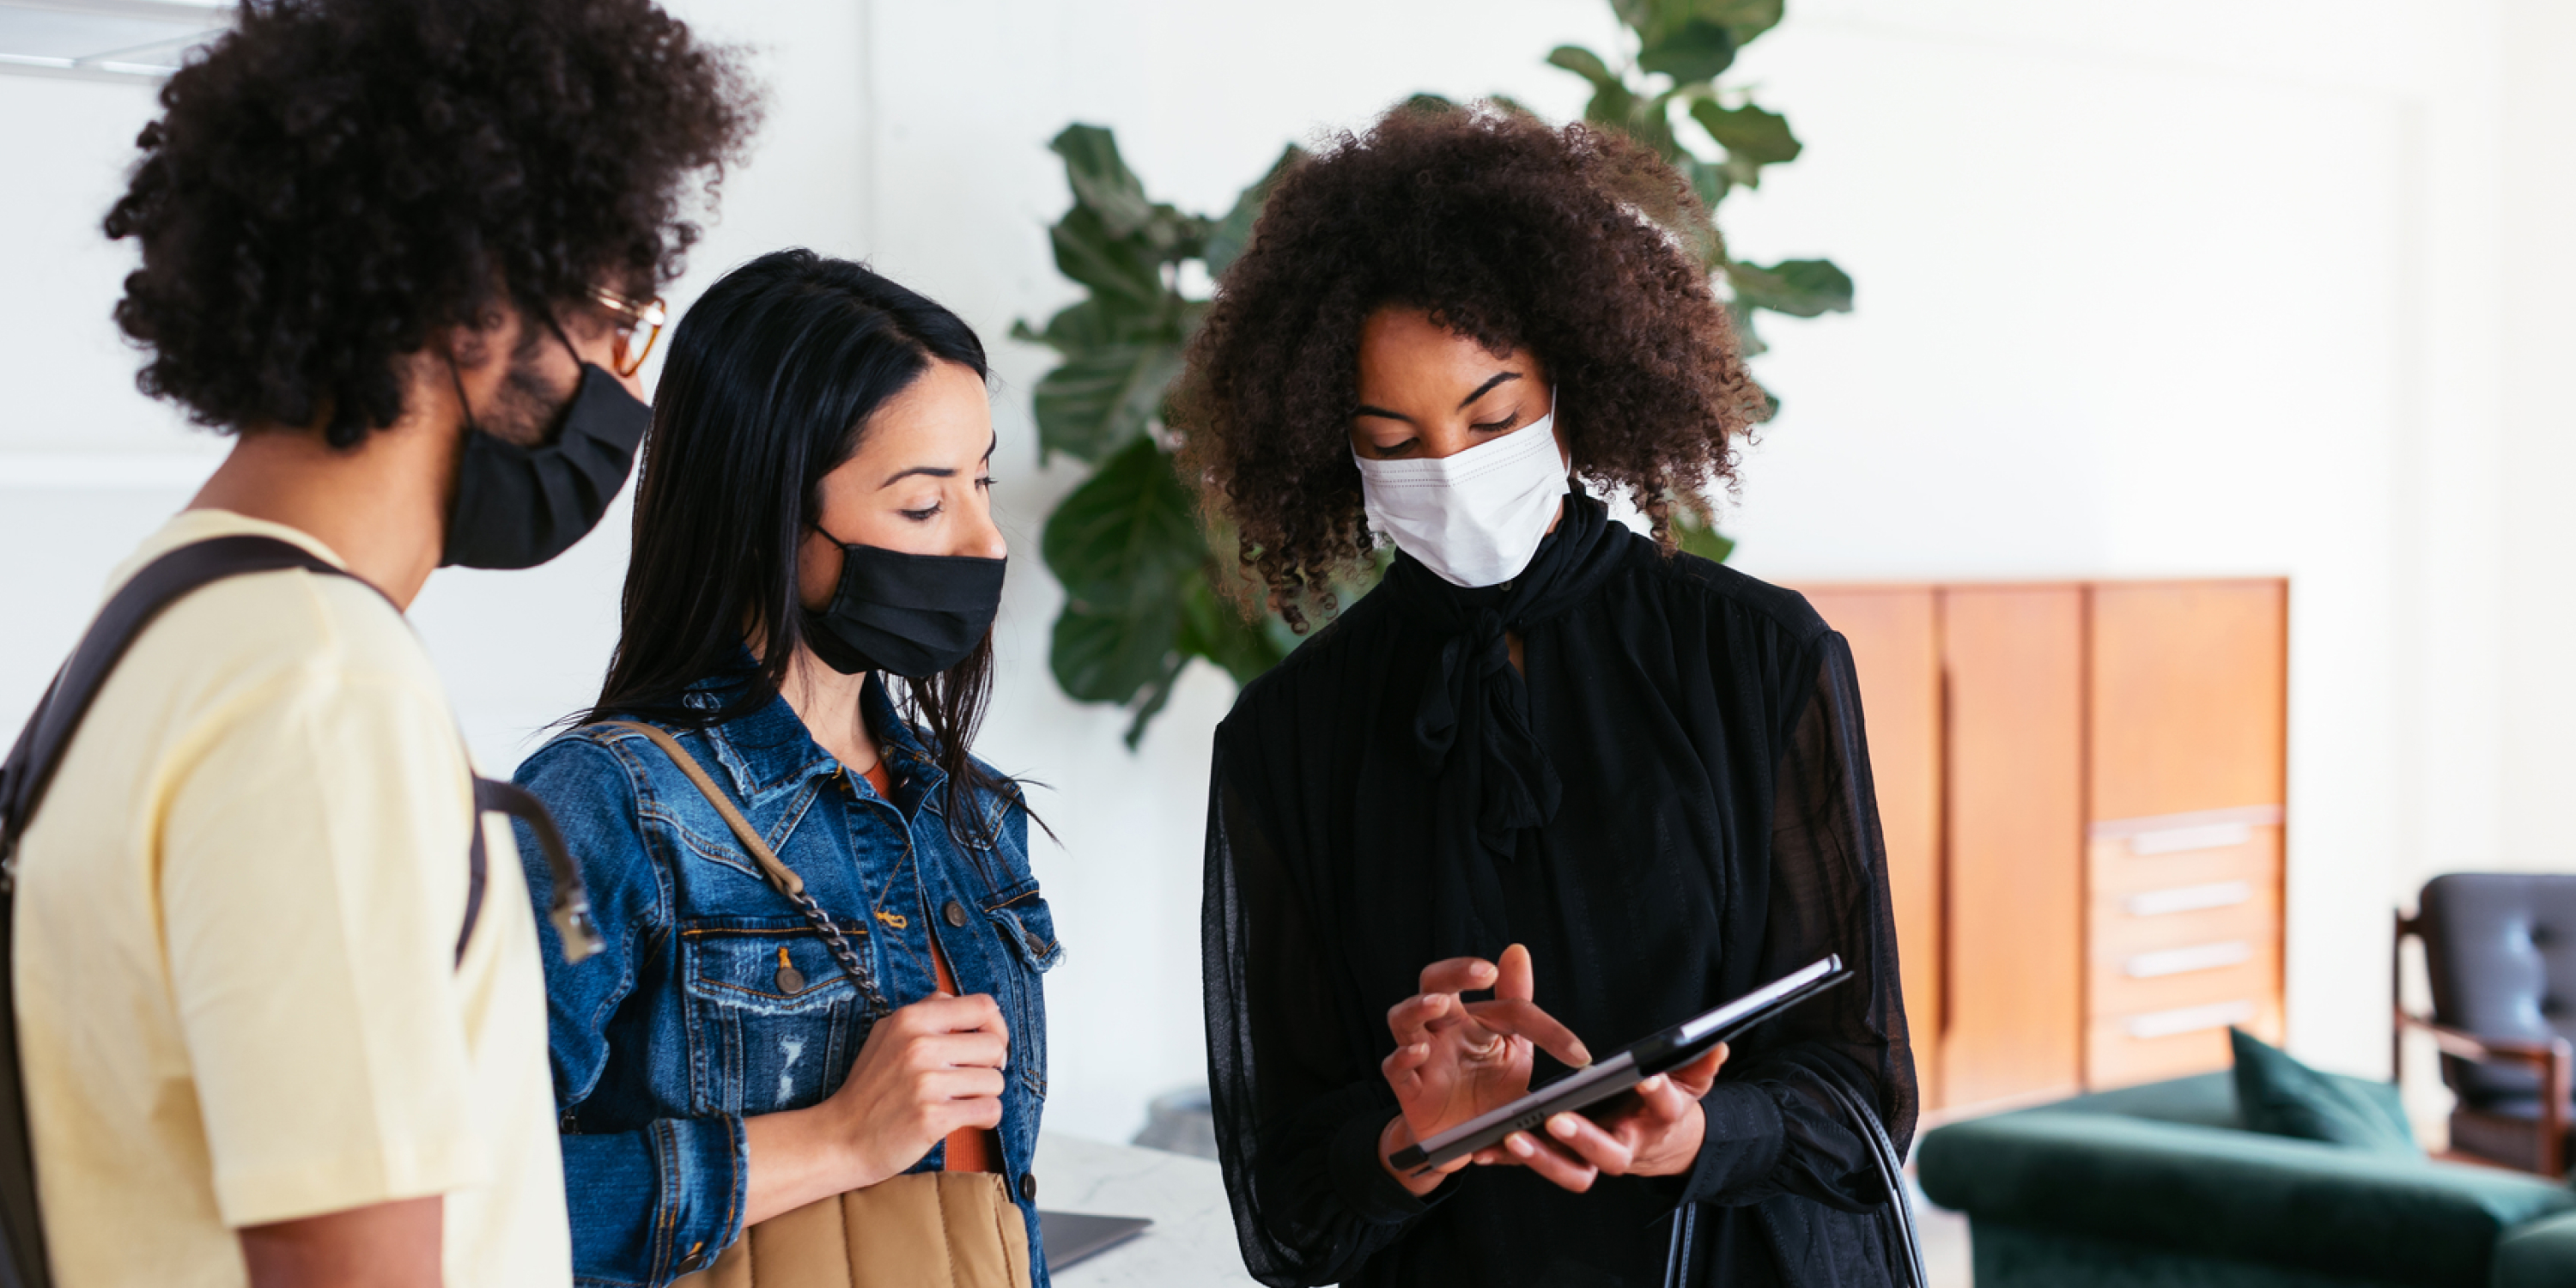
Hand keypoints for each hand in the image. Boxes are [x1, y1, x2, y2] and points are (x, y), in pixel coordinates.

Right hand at [827, 993, 1009, 1188]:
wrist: (842, 1137)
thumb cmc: (870, 1088)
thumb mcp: (888, 1034)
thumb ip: (928, 1014)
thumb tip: (979, 1011)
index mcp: (910, 1019)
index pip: (982, 1006)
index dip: (996, 1026)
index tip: (988, 1045)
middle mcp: (918, 1046)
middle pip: (994, 1046)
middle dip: (990, 1066)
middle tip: (971, 1079)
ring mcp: (925, 1082)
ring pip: (995, 1081)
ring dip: (985, 1095)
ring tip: (961, 1101)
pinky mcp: (932, 1117)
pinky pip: (989, 1110)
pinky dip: (985, 1118)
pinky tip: (965, 1119)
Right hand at [1377, 943, 1590, 1195]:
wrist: (1463, 1143)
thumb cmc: (1486, 1091)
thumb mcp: (1512, 1050)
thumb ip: (1519, 1007)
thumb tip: (1517, 950)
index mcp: (1472, 1017)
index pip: (1506, 1006)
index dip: (1545, 1027)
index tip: (1579, 1055)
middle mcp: (1442, 1027)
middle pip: (1433, 981)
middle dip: (1455, 971)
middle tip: (1484, 972)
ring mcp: (1421, 1055)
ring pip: (1403, 1017)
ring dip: (1418, 1007)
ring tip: (1438, 1004)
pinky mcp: (1408, 1088)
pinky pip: (1394, 1067)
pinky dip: (1403, 1056)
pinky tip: (1420, 1051)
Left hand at [1472, 1043, 1729, 1191]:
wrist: (1660, 1146)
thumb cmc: (1667, 1105)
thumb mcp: (1688, 1081)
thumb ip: (1699, 1064)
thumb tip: (1718, 1044)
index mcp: (1659, 1121)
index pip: (1665, 1107)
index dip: (1658, 1094)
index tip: (1646, 1076)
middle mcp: (1628, 1147)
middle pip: (1609, 1154)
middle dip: (1585, 1139)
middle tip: (1559, 1119)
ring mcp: (1596, 1160)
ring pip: (1573, 1172)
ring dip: (1541, 1157)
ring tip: (1512, 1135)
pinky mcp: (1568, 1163)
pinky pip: (1540, 1166)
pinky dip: (1510, 1159)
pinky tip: (1483, 1148)